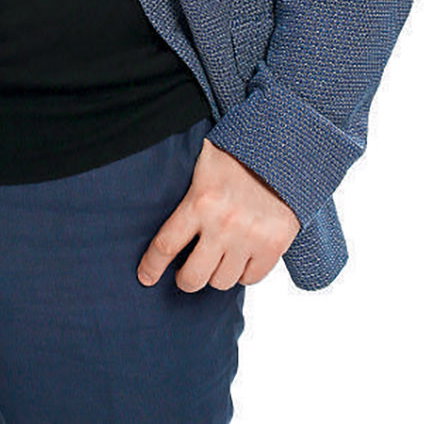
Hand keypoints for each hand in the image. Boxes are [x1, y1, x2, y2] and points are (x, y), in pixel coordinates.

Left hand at [137, 137, 301, 290]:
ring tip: (217, 257)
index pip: (166, 245)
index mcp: (200, 201)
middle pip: (193, 276)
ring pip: (221, 281)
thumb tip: (159, 218)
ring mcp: (250, 237)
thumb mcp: (202, 166)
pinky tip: (240, 256)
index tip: (145, 277)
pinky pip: (250, 279)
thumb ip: (186, 196)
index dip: (151, 266)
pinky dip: (243, 273)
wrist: (280, 146)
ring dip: (216, 273)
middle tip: (186, 272)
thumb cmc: (235, 154)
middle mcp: (224, 223)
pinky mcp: (275, 245)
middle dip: (185, 279)